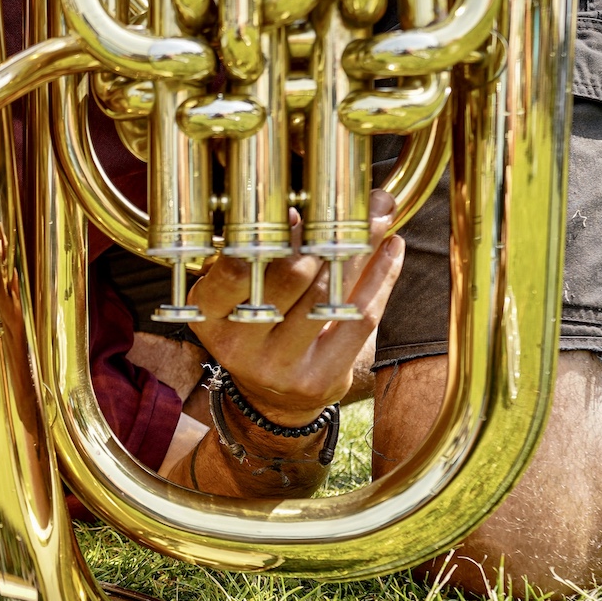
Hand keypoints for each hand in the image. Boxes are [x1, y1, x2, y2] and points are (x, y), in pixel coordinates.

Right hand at [187, 189, 403, 426]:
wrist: (273, 400)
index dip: (268, 236)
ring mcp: (278, 366)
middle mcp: (238, 345)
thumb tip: (312, 200)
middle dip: (322, 236)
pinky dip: (381, 278)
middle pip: (289, 277)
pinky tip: (391, 250)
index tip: (297, 209)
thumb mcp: (246, 294)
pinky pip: (358, 318)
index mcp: (210, 316)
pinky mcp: (318, 378)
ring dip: (360, 249)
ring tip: (379, 219)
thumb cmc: (261, 330)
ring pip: (328, 294)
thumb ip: (273, 251)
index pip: (234, 269)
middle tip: (349, 208)